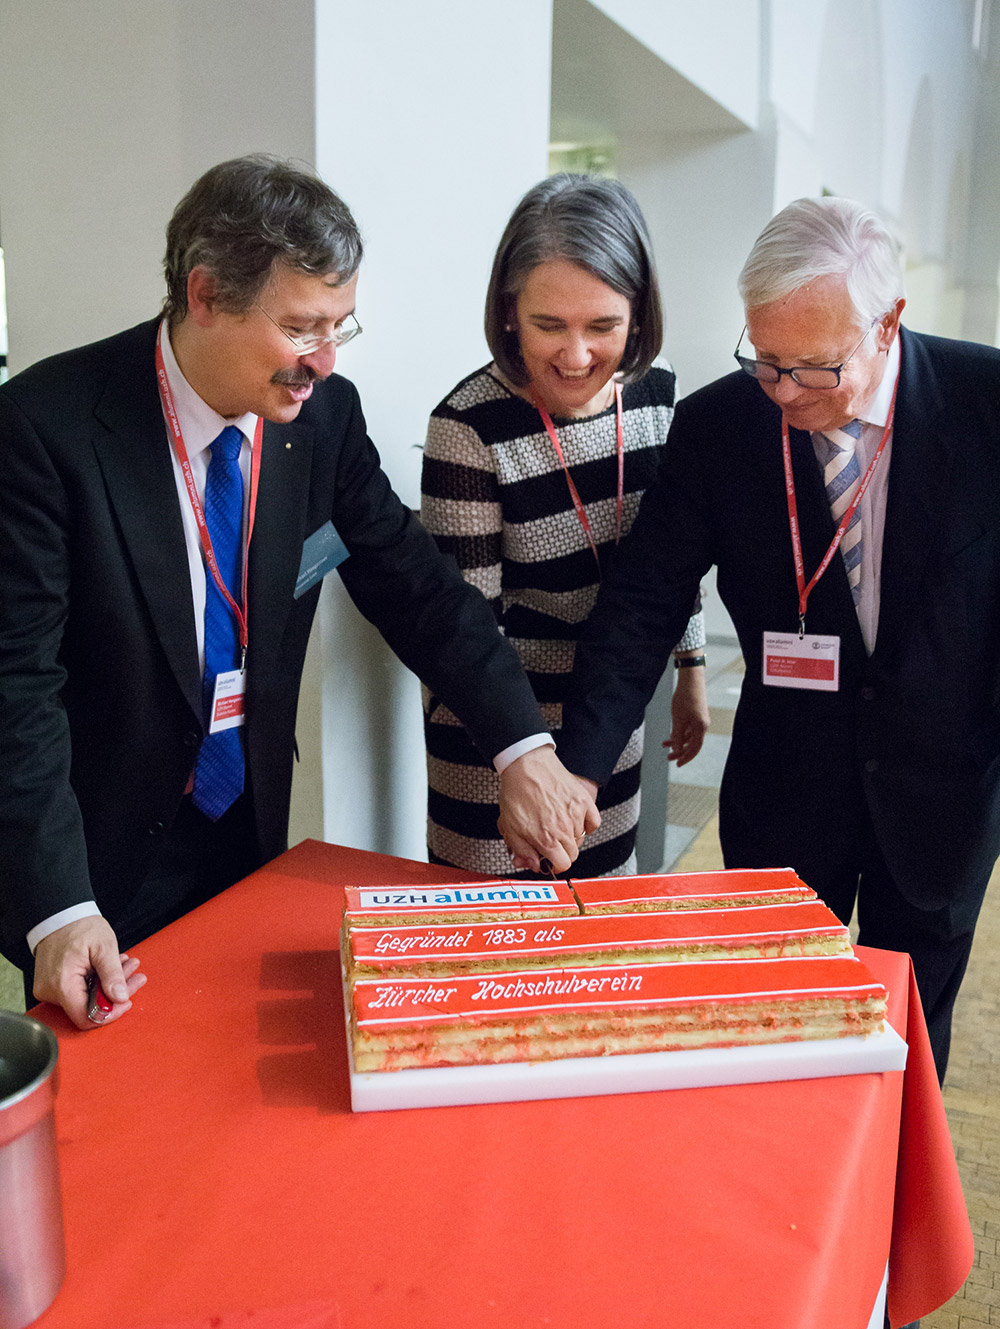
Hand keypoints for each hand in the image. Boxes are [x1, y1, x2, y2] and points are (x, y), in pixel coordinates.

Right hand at [32, 917, 146, 1029]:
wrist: (60, 915)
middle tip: (134, 975)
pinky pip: (77, 992)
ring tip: (126, 966)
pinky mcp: (51, 986)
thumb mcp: (104, 946)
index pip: (86, 1017)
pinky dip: (97, 982)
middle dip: (115, 994)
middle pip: (88, 1009)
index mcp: (62, 984)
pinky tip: (111, 968)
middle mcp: (50, 992)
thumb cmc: (79, 926)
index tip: (126, 1000)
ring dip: (109, 985)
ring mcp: (48, 990)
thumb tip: (120, 998)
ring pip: (85, 1000)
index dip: (110, 1014)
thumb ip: (112, 974)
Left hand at [497, 747, 600, 873]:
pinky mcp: (584, 800)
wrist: (526, 764)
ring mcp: (576, 814)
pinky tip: (575, 820)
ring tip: (557, 824)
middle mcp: (564, 829)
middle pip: (573, 854)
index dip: (555, 865)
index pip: (563, 864)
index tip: (550, 860)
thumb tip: (535, 866)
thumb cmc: (516, 793)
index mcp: (546, 838)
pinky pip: (594, 822)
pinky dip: (587, 825)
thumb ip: (522, 851)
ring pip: (581, 839)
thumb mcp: (509, 827)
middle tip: (551, 842)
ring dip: (571, 837)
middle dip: (562, 852)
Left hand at [664, 661, 709, 767]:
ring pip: (689, 736)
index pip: (695, 748)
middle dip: (680, 751)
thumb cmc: (684, 698)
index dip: (686, 757)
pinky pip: (688, 728)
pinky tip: (670, 735)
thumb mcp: (678, 719)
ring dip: (677, 741)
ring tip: (664, 744)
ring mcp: (699, 720)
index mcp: (701, 727)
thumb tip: (677, 751)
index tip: (677, 764)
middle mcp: (702, 725)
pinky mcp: (696, 714)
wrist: (690, 679)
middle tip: (668, 758)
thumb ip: (678, 736)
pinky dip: (679, 732)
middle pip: (692, 743)